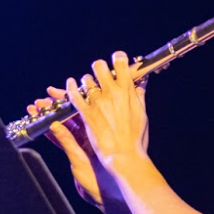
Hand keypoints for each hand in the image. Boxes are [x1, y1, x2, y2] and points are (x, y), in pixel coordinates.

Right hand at [26, 88, 107, 204]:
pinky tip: (41, 127)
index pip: (79, 109)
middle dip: (54, 108)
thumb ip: (67, 142)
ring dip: (49, 119)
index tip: (53, 92)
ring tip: (35, 111)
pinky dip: (52, 133)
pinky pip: (62, 140)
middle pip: (70, 115)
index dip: (65, 100)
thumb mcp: (81, 158)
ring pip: (64, 126)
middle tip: (40, 102)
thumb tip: (54, 125)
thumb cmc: (104, 177)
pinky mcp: (76, 153)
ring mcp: (83, 143)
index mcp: (96, 130)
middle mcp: (90, 134)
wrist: (108, 195)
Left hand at [66, 50, 148, 172]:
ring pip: (86, 80)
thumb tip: (141, 82)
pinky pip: (74, 95)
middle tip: (101, 72)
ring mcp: (97, 102)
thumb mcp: (142, 113)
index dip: (118, 58)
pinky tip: (71, 84)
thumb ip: (139, 95)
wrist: (124, 155)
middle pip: (100, 66)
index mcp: (127, 91)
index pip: (120, 63)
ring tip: (90, 86)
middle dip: (100, 67)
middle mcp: (111, 93)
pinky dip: (71, 88)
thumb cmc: (136, 137)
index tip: (117, 60)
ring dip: (88, 81)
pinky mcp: (86, 113)